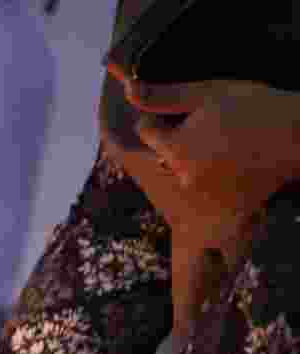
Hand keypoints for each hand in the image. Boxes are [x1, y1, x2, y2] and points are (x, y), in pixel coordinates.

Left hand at [110, 67, 299, 214]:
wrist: (299, 135)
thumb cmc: (254, 107)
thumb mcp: (206, 93)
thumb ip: (163, 96)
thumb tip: (128, 91)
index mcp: (173, 149)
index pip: (146, 130)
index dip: (162, 116)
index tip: (187, 111)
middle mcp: (182, 176)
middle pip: (164, 152)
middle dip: (177, 138)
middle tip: (212, 126)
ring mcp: (203, 194)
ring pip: (183, 170)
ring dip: (194, 158)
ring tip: (225, 143)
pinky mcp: (223, 206)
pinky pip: (206, 189)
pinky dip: (213, 177)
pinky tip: (233, 160)